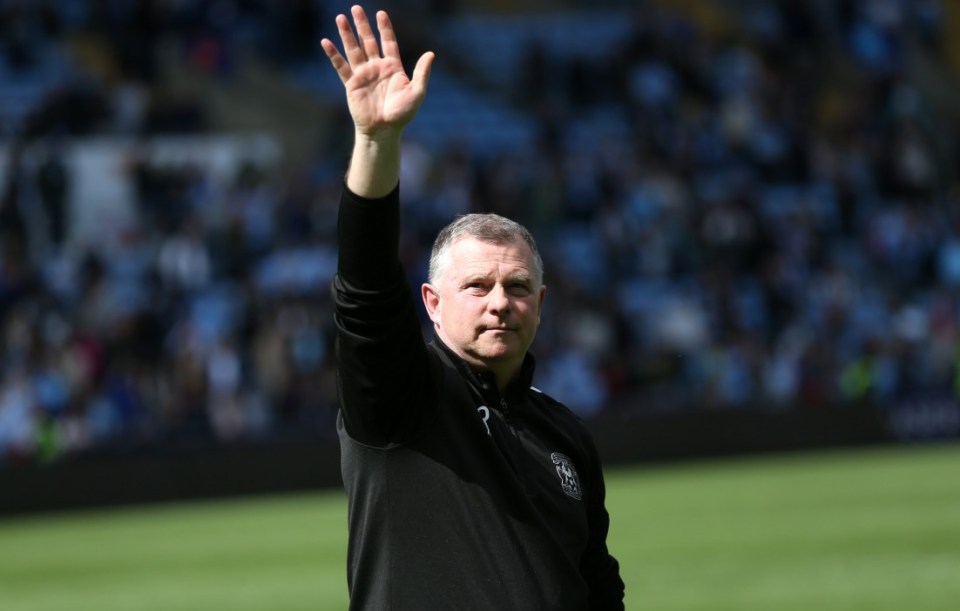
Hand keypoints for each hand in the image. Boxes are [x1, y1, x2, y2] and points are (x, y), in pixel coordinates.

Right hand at [322, 6, 433, 139]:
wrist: (383, 130)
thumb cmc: (402, 114)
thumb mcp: (417, 92)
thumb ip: (422, 73)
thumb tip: (431, 54)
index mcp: (392, 67)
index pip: (388, 42)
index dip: (384, 28)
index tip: (380, 13)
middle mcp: (377, 68)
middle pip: (369, 41)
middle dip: (362, 25)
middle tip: (356, 8)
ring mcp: (363, 75)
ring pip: (353, 49)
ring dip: (347, 34)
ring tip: (340, 18)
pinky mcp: (351, 84)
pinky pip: (341, 66)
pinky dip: (333, 54)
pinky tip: (326, 42)